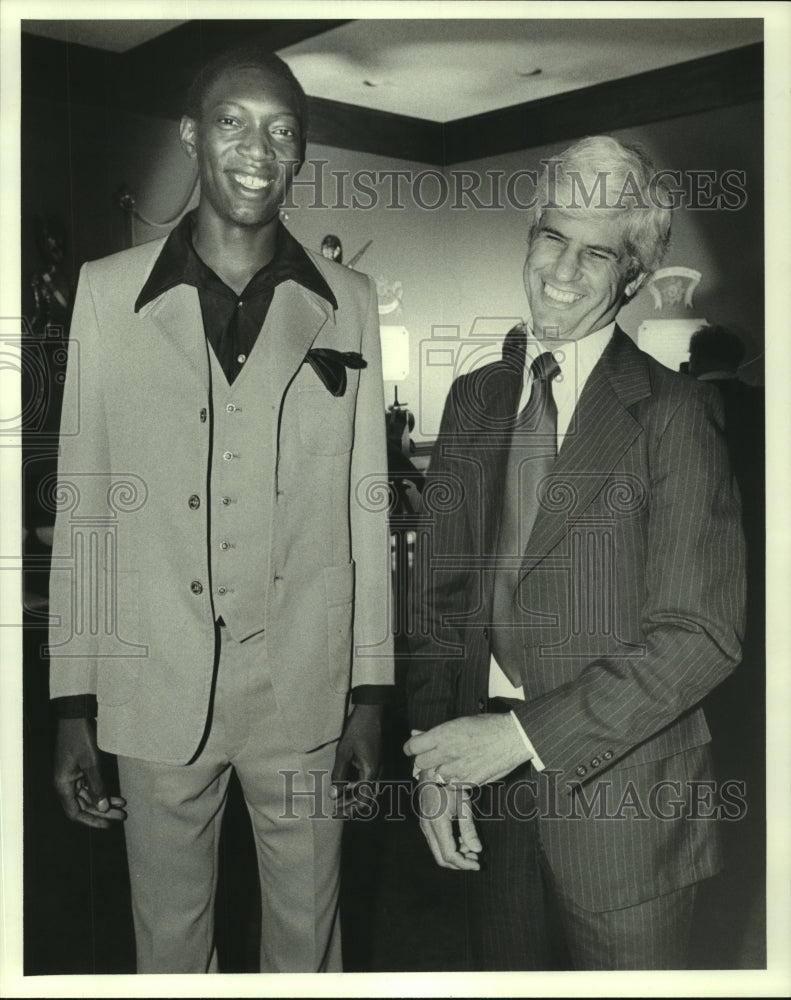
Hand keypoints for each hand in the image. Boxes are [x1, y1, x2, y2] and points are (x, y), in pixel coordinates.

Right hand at [53, 718, 126, 829]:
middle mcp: (65, 783)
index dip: (91, 820)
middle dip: (103, 812)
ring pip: (88, 797)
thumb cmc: (81, 737)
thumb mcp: (91, 762)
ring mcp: (71, 776)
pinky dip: (103, 791)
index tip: (108, 825)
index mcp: (63, 784)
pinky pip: (90, 786)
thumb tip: (102, 808)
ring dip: (105, 802)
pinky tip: (118, 797)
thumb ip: (97, 785)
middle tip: (122, 816)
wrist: (75, 716)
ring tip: (123, 807)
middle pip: (83, 806)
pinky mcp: (79, 769)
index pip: (75, 812)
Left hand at [330, 704, 382, 813]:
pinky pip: (369, 781)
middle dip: (352, 807)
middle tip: (336, 810)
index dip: (349, 809)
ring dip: (355, 797)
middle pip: (368, 798)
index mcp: (370, 771)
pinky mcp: (377, 762)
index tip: (336, 813)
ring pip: (369, 790)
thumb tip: (334, 795)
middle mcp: (378, 772)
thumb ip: (339, 775)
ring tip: (339, 799)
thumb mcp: (344, 752)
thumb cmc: (357, 729)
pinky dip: (358, 787)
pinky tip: (347, 785)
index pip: (363, 800)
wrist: (372, 711)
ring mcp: (379, 767)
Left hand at [404, 714, 530, 785]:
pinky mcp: (468, 781)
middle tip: (433, 758)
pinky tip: (461, 773)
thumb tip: (416, 733)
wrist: (512, 737)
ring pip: (434, 776)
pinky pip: (450, 785)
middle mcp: (446, 752)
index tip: (414, 749)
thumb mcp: (459, 722)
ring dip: (439, 772)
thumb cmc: (488, 726)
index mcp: (442, 734)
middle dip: (424, 761)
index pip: (413, 746)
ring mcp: (457, 768)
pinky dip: (453, 782)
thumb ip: (435, 732)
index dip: (411, 748)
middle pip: (420, 763)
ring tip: (450, 765)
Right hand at [415, 777, 481, 870]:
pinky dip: (449, 847)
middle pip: (441, 858)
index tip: (478, 865)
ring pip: (438, 852)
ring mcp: (424, 826)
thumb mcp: (463, 804)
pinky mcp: (425, 824)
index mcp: (438, 824)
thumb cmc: (450, 785)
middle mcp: (428, 828)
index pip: (449, 855)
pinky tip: (461, 841)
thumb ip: (469, 829)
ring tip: (471, 849)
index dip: (464, 864)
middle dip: (459, 864)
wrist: (432, 772)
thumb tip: (477, 850)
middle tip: (475, 860)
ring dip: (455, 856)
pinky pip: (436, 843)